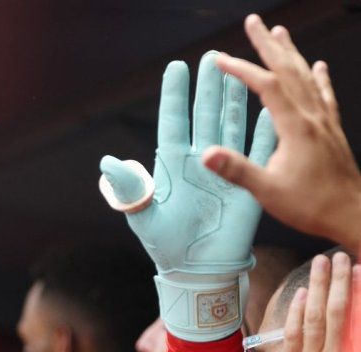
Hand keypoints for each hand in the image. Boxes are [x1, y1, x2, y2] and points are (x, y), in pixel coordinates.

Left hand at [99, 51, 275, 341]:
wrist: (196, 271)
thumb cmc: (165, 246)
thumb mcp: (142, 216)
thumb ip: (129, 188)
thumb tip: (106, 162)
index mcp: (173, 165)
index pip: (174, 121)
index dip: (176, 95)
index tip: (177, 67)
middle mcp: (199, 161)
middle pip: (206, 115)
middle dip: (210, 87)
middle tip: (214, 57)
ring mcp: (225, 170)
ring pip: (232, 125)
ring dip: (236, 100)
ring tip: (239, 72)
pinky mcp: (247, 184)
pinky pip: (258, 152)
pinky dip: (264, 132)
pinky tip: (268, 111)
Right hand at [203, 15, 360, 249]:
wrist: (353, 214)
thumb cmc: (311, 205)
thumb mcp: (267, 191)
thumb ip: (236, 170)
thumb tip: (206, 154)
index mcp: (295, 127)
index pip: (267, 87)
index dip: (243, 70)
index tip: (221, 59)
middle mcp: (313, 117)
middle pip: (289, 70)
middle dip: (268, 45)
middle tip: (254, 22)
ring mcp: (325, 122)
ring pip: (307, 77)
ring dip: (292, 53)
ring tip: (280, 33)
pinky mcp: (332, 132)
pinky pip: (325, 95)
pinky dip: (320, 77)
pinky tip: (319, 67)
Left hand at [283, 252, 355, 351]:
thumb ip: (355, 345)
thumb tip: (353, 317)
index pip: (358, 318)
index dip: (358, 293)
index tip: (359, 269)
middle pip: (340, 312)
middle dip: (339, 281)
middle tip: (338, 256)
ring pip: (317, 318)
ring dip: (318, 288)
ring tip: (320, 264)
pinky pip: (296, 336)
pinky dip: (298, 313)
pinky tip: (303, 293)